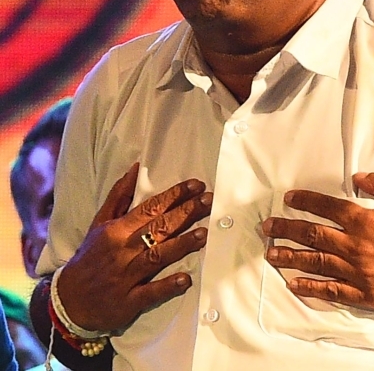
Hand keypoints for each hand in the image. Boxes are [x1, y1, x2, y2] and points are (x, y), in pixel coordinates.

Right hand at [56, 163, 212, 331]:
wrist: (68, 301)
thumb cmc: (90, 258)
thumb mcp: (99, 224)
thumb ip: (119, 196)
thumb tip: (135, 168)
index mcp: (116, 230)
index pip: (149, 208)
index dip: (174, 196)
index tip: (196, 185)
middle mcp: (121, 251)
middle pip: (158, 228)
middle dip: (185, 213)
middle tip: (209, 200)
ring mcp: (125, 276)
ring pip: (157, 257)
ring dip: (181, 245)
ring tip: (204, 233)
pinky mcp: (128, 301)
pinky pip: (150, 292)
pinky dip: (167, 286)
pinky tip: (185, 279)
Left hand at [262, 171, 373, 314]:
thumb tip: (360, 177)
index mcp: (365, 220)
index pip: (327, 207)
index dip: (305, 200)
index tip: (289, 199)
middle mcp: (355, 245)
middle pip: (312, 234)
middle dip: (286, 229)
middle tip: (268, 227)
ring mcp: (356, 271)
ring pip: (315, 261)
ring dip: (290, 256)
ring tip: (271, 253)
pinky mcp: (362, 294)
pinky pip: (330, 290)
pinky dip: (310, 287)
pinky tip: (294, 284)